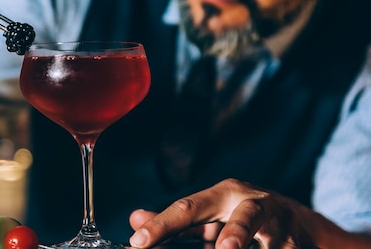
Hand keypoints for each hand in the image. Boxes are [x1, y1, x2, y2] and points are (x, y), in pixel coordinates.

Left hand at [128, 178, 320, 248]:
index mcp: (224, 193)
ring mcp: (283, 223)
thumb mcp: (206, 215)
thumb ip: (173, 221)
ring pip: (277, 240)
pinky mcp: (301, 242)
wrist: (293, 217)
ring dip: (268, 248)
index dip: (163, 225)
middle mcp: (254, 202)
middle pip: (246, 216)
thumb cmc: (235, 216)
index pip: (188, 208)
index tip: (138, 242)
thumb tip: (135, 220)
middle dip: (236, 233)